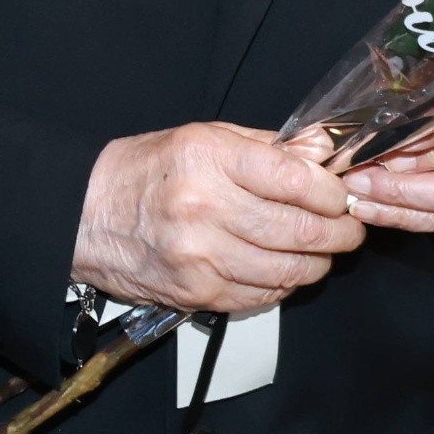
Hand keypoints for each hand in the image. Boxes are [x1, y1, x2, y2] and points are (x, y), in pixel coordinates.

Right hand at [70, 122, 359, 317]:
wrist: (84, 217)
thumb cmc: (145, 173)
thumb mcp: (203, 138)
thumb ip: (268, 147)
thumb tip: (323, 152)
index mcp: (208, 159)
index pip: (297, 181)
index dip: (333, 192)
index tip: (341, 195)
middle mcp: (204, 209)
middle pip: (302, 231)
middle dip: (340, 232)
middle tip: (348, 228)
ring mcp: (201, 257)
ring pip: (290, 270)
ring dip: (317, 262)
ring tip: (320, 250)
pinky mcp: (198, 293)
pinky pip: (263, 295)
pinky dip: (283, 283)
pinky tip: (281, 268)